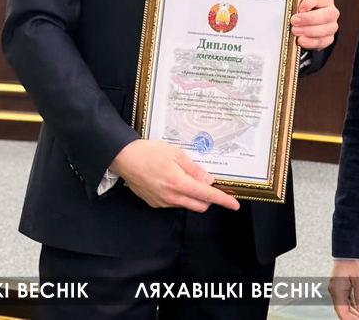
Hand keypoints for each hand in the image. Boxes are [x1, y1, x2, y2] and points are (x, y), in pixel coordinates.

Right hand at [109, 139, 239, 211]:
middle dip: (209, 198)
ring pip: (187, 204)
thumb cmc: (149, 152)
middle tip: (208, 183)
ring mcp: (162, 202)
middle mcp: (171, 197)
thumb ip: (194, 169)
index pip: (207, 196)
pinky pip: (174, 202)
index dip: (223, 200)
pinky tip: (172, 181)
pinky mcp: (154, 203)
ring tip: (185, 177)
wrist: (123, 158)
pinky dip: (180, 195)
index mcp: (179, 183)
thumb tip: (208, 180)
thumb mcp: (176, 154)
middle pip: (200, 205)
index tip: (234, 204)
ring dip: (193, 196)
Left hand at [281, 0, 338, 49]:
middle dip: (310, 19)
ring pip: (326, 29)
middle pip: (327, 15)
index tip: (299, 7)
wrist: (301, 26)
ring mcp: (331, 26)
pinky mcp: (328, 39)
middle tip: (293, 21)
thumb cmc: (299, 7)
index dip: (311, 2)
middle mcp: (331, 12)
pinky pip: (324, 42)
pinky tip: (301, 42)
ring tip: (294, 32)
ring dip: (310, 31)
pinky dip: (312, 42)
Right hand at [329, 259, 358, 319]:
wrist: (350, 246)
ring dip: (355, 313)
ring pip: (346, 305)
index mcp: (337, 290)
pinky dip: (354, 305)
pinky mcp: (341, 283)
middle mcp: (335, 290)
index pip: (342, 313)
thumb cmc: (352, 258)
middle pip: (343, 311)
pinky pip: (347, 298)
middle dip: (355, 318)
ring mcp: (338, 287)